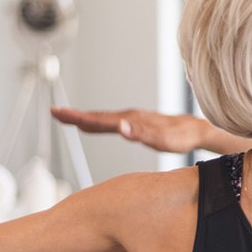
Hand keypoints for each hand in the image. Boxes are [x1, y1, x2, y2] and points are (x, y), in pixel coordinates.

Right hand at [50, 107, 207, 153]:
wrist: (198, 130)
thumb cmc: (182, 137)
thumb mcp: (163, 139)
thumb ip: (141, 133)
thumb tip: (120, 127)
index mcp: (132, 121)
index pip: (100, 119)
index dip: (78, 117)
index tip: (59, 114)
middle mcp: (130, 117)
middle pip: (98, 116)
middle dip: (75, 115)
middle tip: (53, 112)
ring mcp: (134, 119)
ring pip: (104, 118)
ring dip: (83, 117)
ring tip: (65, 117)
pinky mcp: (138, 123)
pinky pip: (113, 122)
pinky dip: (98, 122)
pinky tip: (92, 125)